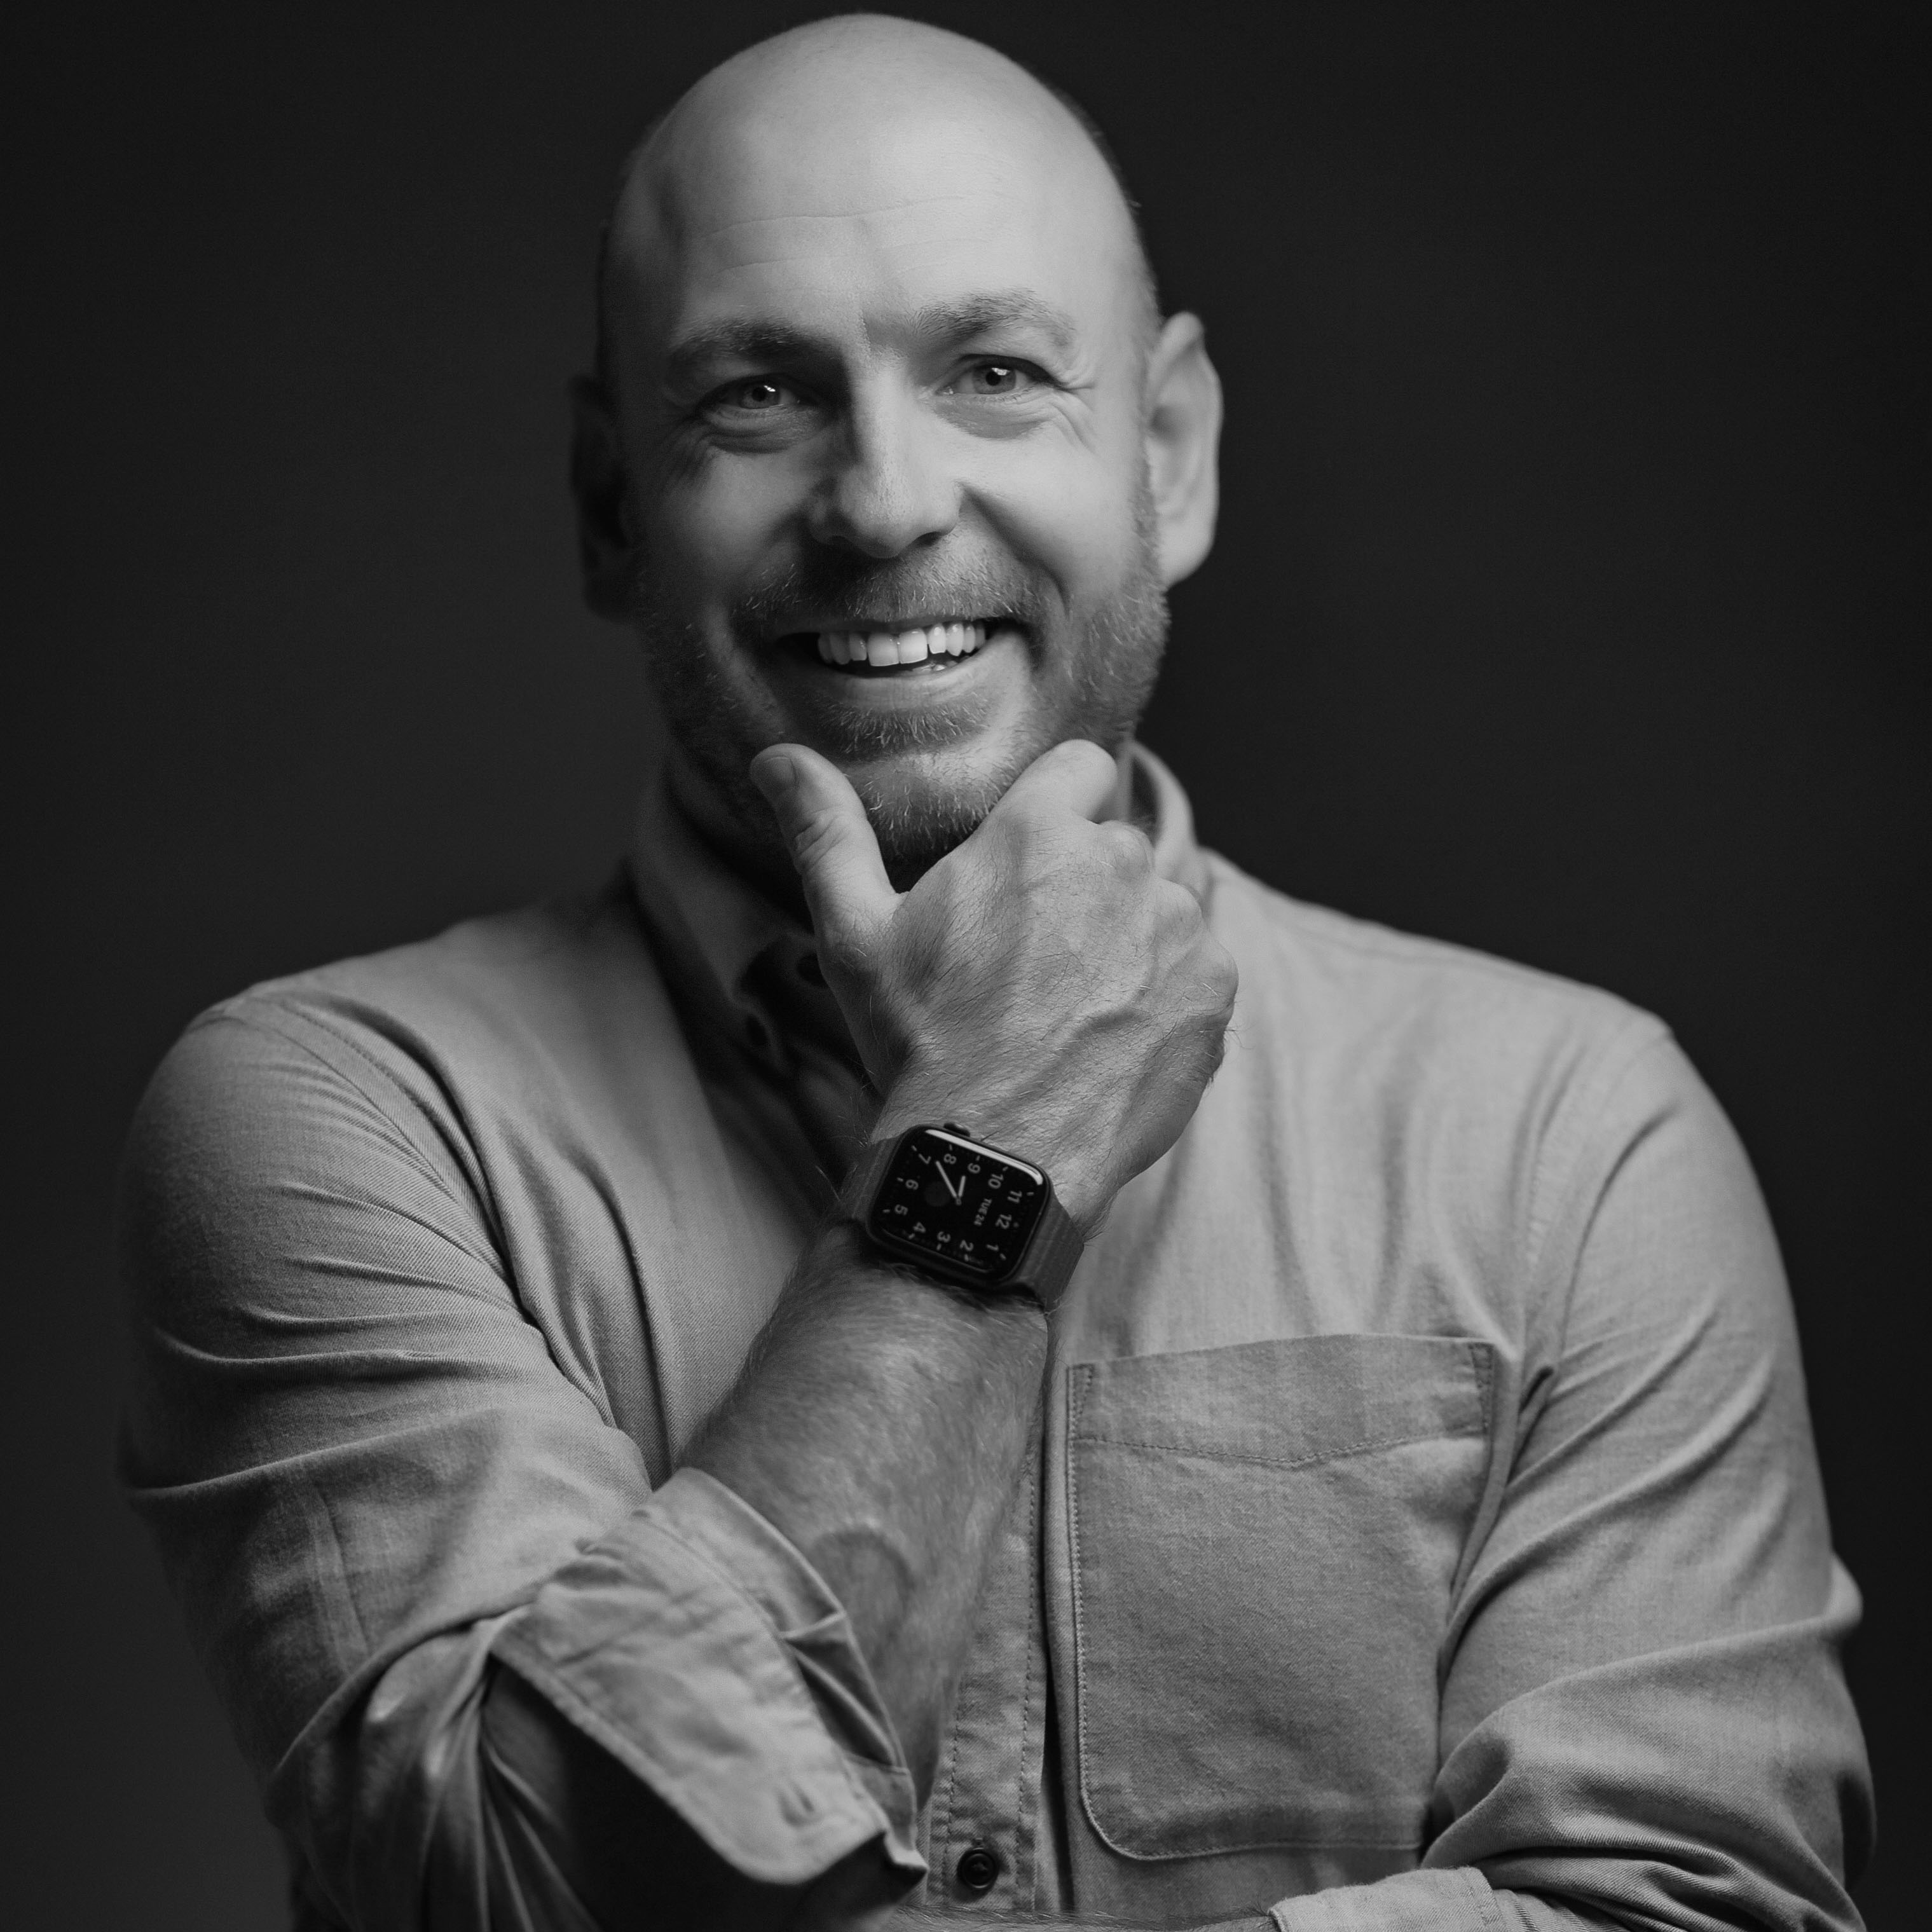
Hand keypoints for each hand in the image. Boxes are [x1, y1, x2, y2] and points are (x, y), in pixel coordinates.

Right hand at [750, 739, 1237, 1231]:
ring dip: (1131, 942)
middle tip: (1034, 966)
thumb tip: (777, 758)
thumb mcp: (853, 934)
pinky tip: (1112, 1044)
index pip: (1083, 767)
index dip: (1059, 809)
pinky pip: (1199, 972)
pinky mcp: (1214, 992)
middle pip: (1118, 848)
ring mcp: (1178, 929)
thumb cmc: (918, 1042)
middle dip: (1085, 890)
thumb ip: (825, 831)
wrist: (992, 1157)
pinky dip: (1166, 999)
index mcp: (1038, 831)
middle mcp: (1121, 862)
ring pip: (1163, 908)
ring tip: (1073, 1011)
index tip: (1034, 865)